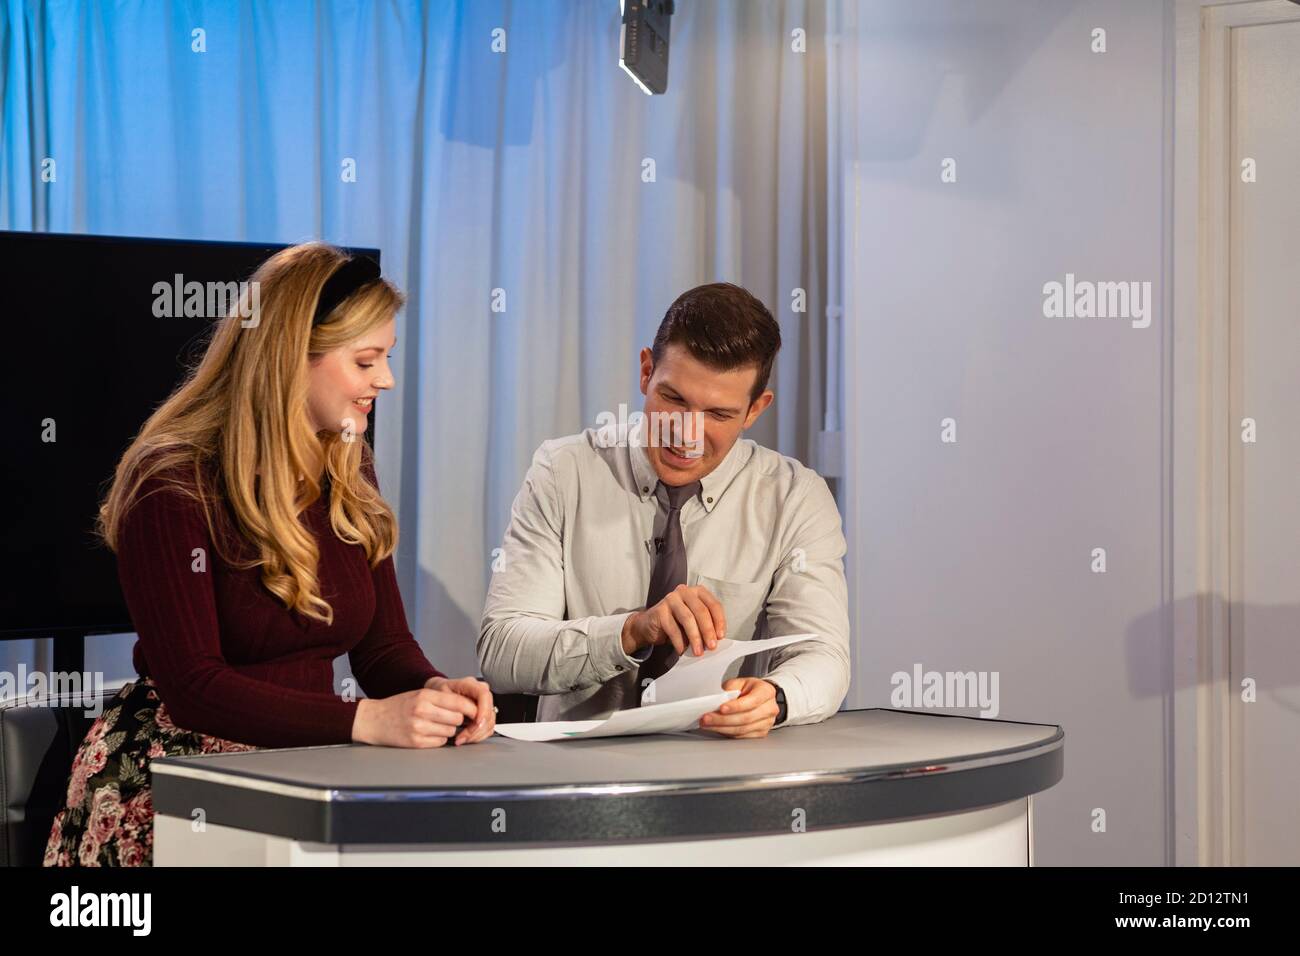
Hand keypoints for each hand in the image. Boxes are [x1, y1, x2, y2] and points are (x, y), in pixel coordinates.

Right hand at [350, 679, 485, 747]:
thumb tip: (467, 706)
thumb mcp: (419, 695)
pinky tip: (428, 734)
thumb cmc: (397, 706)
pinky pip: (440, 742)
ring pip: (450, 732)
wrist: (373, 720)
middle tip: (450, 718)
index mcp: (425, 696)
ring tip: (435, 725)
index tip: (475, 711)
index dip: (471, 708)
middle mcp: (422, 711)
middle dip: (458, 720)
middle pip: (458, 718)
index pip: (459, 703)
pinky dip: (438, 739)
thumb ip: (441, 699)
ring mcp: (419, 728)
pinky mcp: (416, 743)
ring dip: (448, 730)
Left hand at [424, 675, 494, 744]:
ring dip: (477, 734)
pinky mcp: (484, 714)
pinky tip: (467, 738)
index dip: (483, 710)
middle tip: (463, 736)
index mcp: (470, 684)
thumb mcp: (441, 695)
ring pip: (490, 722)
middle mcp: (480, 693)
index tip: (477, 723)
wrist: (439, 693)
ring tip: (462, 739)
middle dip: (477, 728)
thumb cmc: (439, 693)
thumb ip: (454, 703)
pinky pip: (488, 728)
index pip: (484, 694)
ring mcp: (484, 704)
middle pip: (489, 711)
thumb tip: (465, 715)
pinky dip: (478, 736)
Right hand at [621, 584, 725, 658]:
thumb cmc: (676, 623)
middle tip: (711, 646)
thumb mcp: (694, 622)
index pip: (714, 605)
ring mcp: (671, 599)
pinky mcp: (660, 610)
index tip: (721, 637)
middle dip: (708, 631)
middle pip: (701, 611)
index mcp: (698, 592)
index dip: (719, 621)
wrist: (650, 625)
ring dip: (695, 638)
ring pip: (688, 619)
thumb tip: (716, 640)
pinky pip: (673, 628)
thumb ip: (705, 626)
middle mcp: (685, 592)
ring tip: (697, 652)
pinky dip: (679, 642)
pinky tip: (682, 650)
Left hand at [699, 678, 778, 737]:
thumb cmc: (750, 689)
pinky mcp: (761, 733)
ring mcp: (767, 723)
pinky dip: (727, 733)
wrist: (761, 697)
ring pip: (742, 729)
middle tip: (707, 718)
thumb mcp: (740, 682)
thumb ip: (730, 688)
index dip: (736, 707)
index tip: (721, 708)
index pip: (751, 701)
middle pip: (745, 718)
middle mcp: (770, 708)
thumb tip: (717, 699)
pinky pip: (742, 736)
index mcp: (766, 692)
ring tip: (707, 724)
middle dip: (723, 719)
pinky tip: (716, 728)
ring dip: (722, 728)